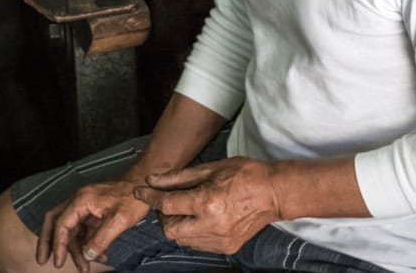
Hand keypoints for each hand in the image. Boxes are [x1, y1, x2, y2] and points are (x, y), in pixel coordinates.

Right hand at [36, 177, 149, 271]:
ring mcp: (86, 206)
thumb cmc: (133, 197)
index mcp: (81, 200)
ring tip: (83, 269)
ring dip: (74, 249)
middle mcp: (79, 201)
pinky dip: (87, 244)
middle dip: (48, 242)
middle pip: (55, 221)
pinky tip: (97, 257)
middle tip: (42, 260)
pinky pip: (84, 229)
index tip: (58, 262)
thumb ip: (101, 239)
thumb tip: (87, 255)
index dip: (57, 244)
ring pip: (71, 229)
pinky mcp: (94, 211)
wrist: (145, 182)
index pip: (61, 224)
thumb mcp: (119, 220)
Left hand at [132, 157, 281, 254]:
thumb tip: (153, 180)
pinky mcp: (227, 247)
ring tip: (186, 208)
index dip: (149, 197)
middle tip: (168, 202)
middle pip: (170, 229)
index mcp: (207, 202)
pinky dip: (192, 233)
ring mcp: (220, 240)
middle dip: (163, 216)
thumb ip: (179, 177)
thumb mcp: (211, 168)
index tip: (140, 191)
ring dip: (177, 225)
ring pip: (183, 240)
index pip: (167, 203)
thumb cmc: (246, 174)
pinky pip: (198, 244)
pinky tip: (199, 218)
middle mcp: (212, 225)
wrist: (275, 193)